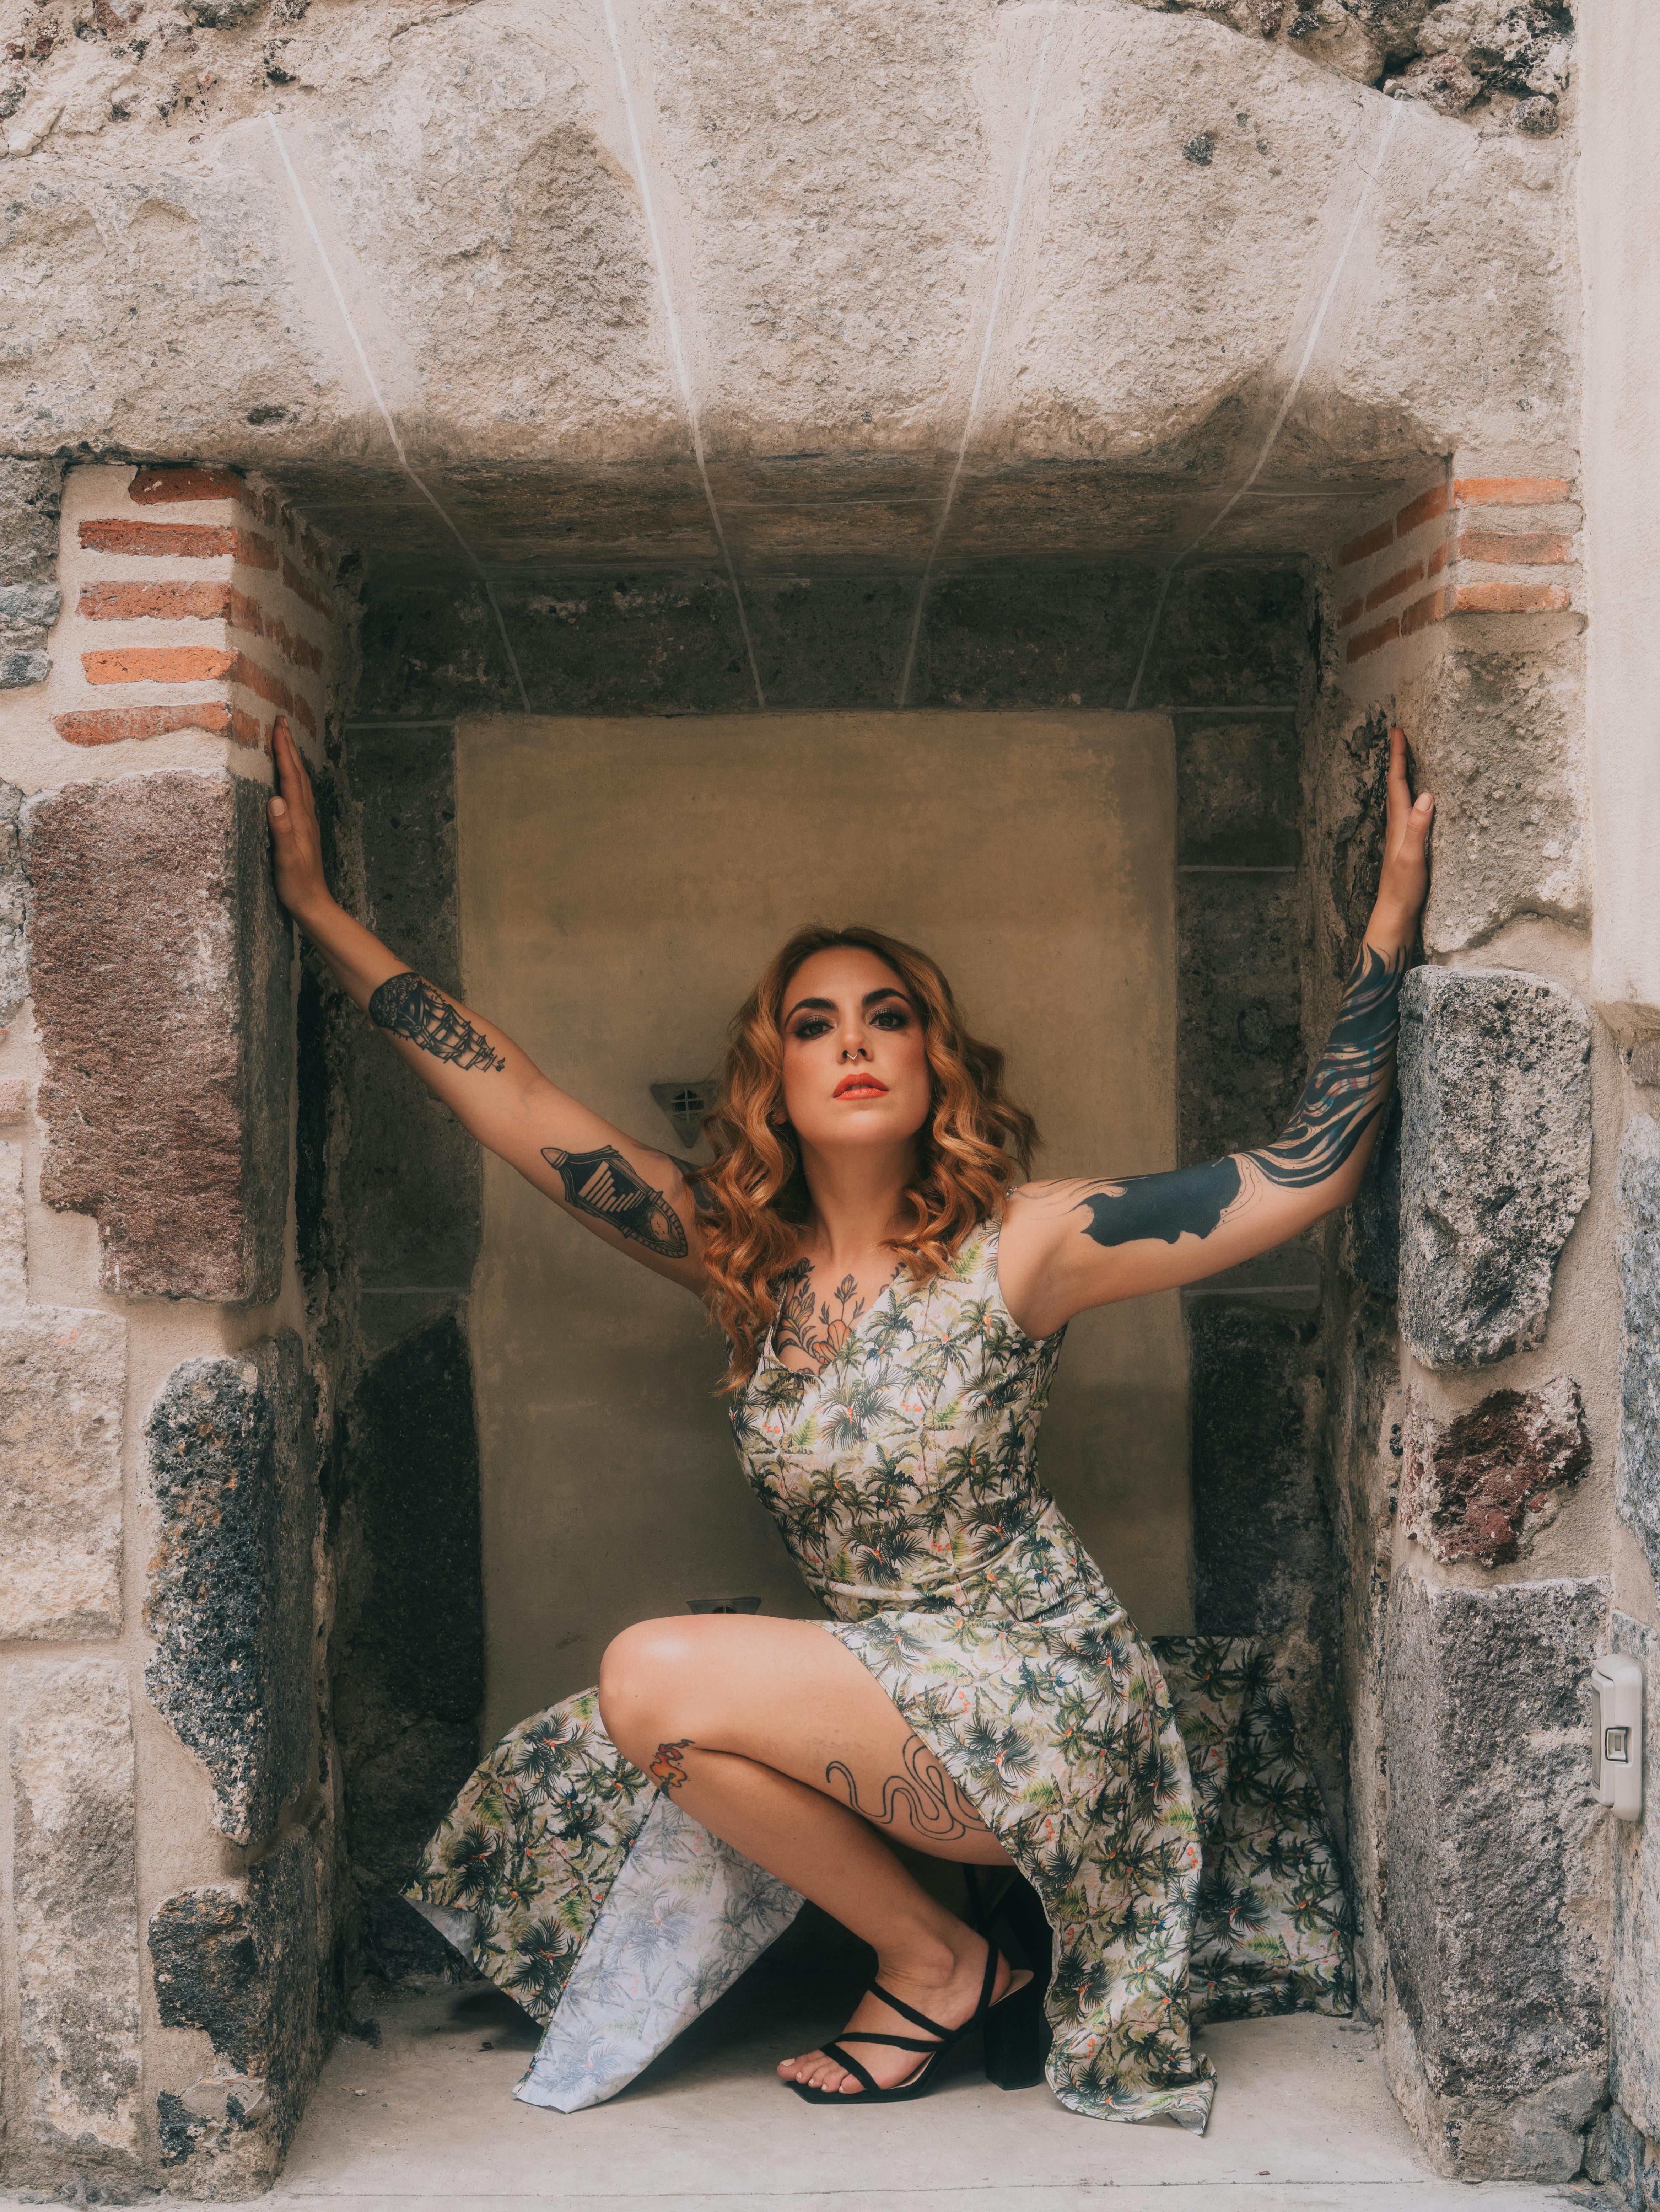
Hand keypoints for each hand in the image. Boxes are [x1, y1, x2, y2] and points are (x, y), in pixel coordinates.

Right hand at [267, 717, 331, 925]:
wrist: (313, 904)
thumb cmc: (297, 885)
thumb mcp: (286, 858)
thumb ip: (281, 829)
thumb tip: (275, 800)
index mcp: (299, 818)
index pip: (290, 777)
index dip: (284, 751)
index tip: (278, 727)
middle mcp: (305, 816)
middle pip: (298, 774)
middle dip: (289, 747)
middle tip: (281, 722)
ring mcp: (306, 823)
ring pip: (300, 783)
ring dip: (292, 760)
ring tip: (285, 742)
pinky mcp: (302, 831)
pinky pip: (298, 795)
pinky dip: (293, 779)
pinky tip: (290, 781)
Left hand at [1366, 725, 1432, 953]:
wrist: (1395, 915)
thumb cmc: (1403, 889)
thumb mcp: (1412, 858)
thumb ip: (1417, 828)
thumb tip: (1425, 796)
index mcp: (1397, 824)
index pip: (1397, 783)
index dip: (1398, 757)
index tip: (1398, 731)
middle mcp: (1396, 826)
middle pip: (1397, 785)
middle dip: (1400, 759)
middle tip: (1402, 735)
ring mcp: (1401, 836)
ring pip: (1402, 798)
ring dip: (1405, 776)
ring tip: (1410, 758)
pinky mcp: (1408, 845)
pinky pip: (1409, 812)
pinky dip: (1413, 797)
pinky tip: (1421, 799)